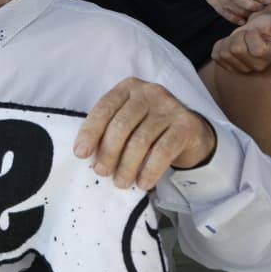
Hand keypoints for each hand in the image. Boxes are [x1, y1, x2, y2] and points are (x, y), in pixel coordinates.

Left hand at [75, 77, 216, 189]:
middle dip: (108, 152)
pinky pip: (163, 151)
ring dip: (127, 166)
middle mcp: (149, 92)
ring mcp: (170, 107)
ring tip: (121, 182)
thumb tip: (85, 154)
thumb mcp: (127, 121)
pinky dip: (150, 170)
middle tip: (101, 172)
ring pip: (141, 140)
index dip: (90, 132)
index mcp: (128, 88)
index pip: (104, 108)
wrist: (190, 133)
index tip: (81, 154)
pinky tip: (143, 183)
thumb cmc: (148, 127)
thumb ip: (108, 129)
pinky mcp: (187, 125)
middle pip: (121, 125)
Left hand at [211, 13, 270, 74]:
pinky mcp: (229, 68)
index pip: (256, 50)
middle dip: (238, 36)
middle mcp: (260, 66)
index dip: (251, 35)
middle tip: (245, 33)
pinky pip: (216, 55)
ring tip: (239, 38)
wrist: (256, 30)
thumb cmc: (267, 25)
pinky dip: (220, 45)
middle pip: (237, 51)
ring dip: (229, 40)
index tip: (255, 31)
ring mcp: (243, 69)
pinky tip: (231, 43)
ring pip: (225, 53)